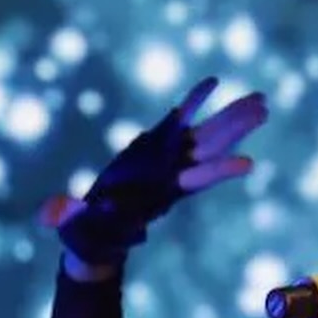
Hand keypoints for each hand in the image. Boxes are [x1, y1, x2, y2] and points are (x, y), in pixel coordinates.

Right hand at [38, 76, 267, 269]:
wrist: (101, 234)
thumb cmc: (90, 233)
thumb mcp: (78, 227)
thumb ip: (70, 217)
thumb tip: (53, 214)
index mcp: (160, 195)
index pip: (193, 182)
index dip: (218, 172)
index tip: (249, 163)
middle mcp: (172, 176)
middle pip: (210, 149)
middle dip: (235, 128)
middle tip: (263, 108)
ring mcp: (168, 161)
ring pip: (206, 136)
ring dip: (231, 117)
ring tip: (261, 101)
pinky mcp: (157, 149)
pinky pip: (180, 121)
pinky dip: (195, 102)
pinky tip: (212, 82)